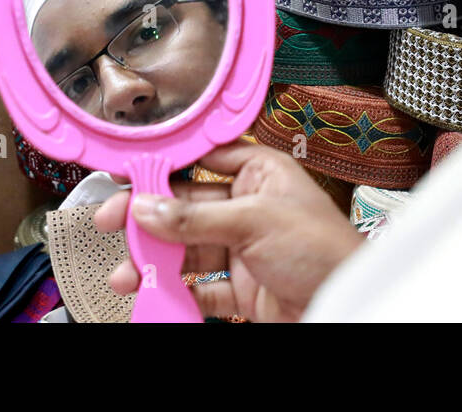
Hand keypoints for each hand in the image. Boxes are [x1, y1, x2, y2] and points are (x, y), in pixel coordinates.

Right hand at [94, 141, 363, 321]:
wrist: (347, 302)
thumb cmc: (326, 251)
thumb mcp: (256, 221)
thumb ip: (197, 217)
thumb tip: (147, 208)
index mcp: (262, 173)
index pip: (203, 159)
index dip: (164, 164)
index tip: (127, 169)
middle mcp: (251, 206)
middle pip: (187, 206)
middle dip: (149, 217)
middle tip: (113, 222)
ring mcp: (246, 248)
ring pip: (188, 249)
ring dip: (156, 260)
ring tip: (127, 273)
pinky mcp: (244, 287)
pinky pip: (200, 287)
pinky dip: (176, 292)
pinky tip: (156, 293)